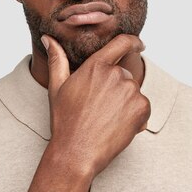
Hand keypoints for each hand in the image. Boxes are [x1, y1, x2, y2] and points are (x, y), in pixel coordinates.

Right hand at [42, 34, 150, 178]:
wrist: (77, 152)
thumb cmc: (65, 121)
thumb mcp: (57, 87)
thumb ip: (57, 59)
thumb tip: (48, 39)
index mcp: (96, 65)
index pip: (122, 43)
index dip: (133, 41)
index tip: (139, 43)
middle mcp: (115, 74)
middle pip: (125, 74)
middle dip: (117, 88)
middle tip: (100, 109)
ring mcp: (130, 91)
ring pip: (133, 92)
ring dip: (126, 103)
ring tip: (106, 120)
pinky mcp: (141, 107)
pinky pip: (143, 107)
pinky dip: (136, 117)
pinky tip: (118, 127)